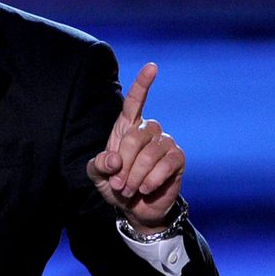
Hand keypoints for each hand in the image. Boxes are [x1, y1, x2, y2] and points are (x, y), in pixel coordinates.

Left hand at [86, 62, 184, 232]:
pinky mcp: (177, 159)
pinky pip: (166, 165)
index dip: (142, 84)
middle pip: (135, 137)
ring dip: (135, 177)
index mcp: (127, 127)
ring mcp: (165, 143)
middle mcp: (149, 130)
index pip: (135, 101)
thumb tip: (114, 160)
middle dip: (123, 165)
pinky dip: (152, 180)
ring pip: (150, 153)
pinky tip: (146, 189)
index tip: (152, 66)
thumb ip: (99, 165)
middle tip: (118, 185)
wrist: (135, 208)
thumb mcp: (98, 176)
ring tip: (129, 190)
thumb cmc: (116, 186)